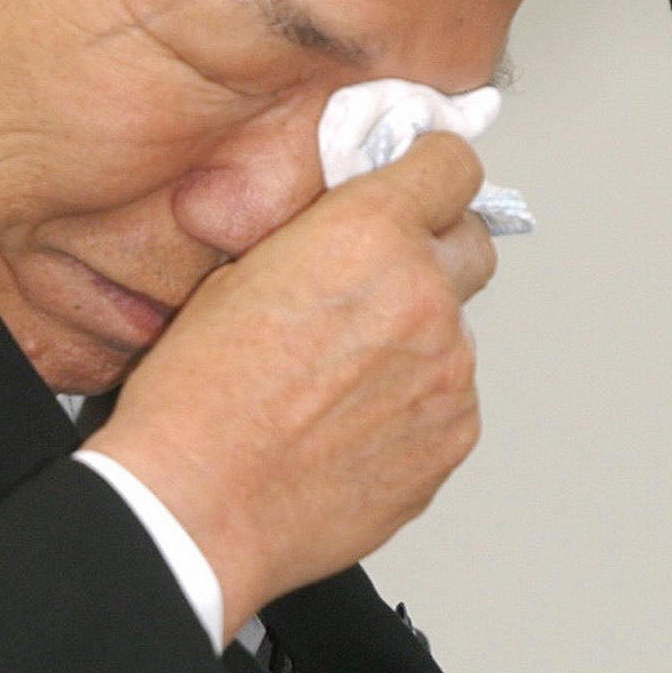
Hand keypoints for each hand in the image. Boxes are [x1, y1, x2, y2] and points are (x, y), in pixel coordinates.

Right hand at [86, 132, 493, 634]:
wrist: (197, 507)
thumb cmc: (196, 401)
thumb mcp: (237, 273)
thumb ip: (319, 239)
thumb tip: (350, 231)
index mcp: (368, 233)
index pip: (452, 165)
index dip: (431, 173)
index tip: (420, 184)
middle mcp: (424, 294)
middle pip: (474, 245)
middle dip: (435, 255)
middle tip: (381, 285)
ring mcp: (449, 372)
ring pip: (455, 333)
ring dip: (416, 342)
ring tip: (340, 382)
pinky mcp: (453, 437)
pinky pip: (448, 402)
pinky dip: (412, 407)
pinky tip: (350, 427)